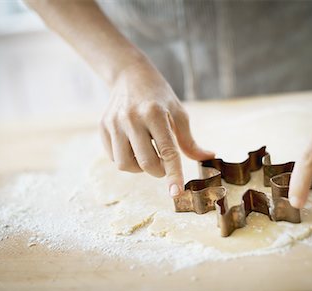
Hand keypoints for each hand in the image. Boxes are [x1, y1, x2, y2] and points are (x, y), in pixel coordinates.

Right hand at [99, 60, 214, 196]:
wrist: (129, 75)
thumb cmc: (159, 96)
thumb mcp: (178, 113)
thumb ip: (189, 140)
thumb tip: (208, 157)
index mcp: (154, 113)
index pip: (167, 151)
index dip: (173, 174)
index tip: (176, 193)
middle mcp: (132, 118)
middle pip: (146, 163)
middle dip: (159, 171)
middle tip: (164, 163)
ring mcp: (114, 123)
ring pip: (125, 165)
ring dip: (140, 168)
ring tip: (147, 154)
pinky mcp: (103, 127)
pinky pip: (114, 157)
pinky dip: (126, 160)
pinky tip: (133, 147)